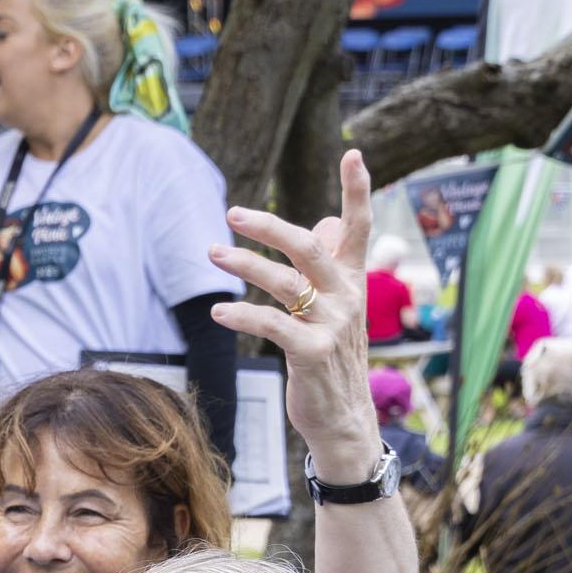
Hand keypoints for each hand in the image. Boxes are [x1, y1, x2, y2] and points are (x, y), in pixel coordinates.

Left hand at [210, 148, 378, 482]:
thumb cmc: (331, 359)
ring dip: (244, 265)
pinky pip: (273, 325)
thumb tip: (324, 222)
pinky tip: (219, 310)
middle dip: (270, 226)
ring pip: (285, 283)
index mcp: (353, 281)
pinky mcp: (312, 354)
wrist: (344, 420)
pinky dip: (243, 314)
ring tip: (211, 253)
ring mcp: (333, 326)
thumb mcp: (337, 310)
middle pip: (310, 247)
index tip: (353, 153)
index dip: (358, 190)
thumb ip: (330, 266)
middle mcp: (348, 297)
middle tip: (232, 213)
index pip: (359, 227)